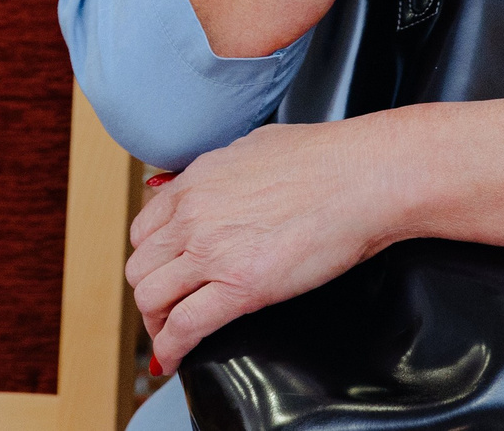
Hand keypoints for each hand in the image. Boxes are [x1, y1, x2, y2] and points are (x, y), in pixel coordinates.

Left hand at [126, 119, 403, 376]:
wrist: (361, 177)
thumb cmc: (325, 159)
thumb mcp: (253, 147)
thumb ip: (223, 171)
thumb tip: (216, 181)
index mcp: (196, 182)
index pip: (144, 229)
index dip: (151, 257)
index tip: (163, 272)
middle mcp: (193, 215)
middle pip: (141, 266)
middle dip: (151, 291)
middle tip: (168, 307)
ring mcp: (212, 252)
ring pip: (151, 297)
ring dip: (157, 321)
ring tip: (171, 333)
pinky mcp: (240, 287)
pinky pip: (184, 325)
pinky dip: (172, 347)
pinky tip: (176, 357)